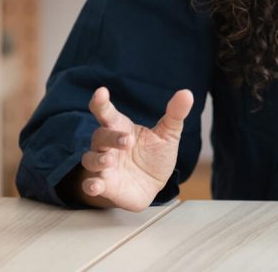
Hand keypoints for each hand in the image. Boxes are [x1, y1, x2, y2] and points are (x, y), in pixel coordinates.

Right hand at [76, 86, 193, 211]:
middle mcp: (107, 145)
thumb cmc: (155, 156)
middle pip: (100, 136)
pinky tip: (94, 186)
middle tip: (128, 141)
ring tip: (110, 161)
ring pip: (90, 159)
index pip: (107, 112)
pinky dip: (91, 185)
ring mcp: (103, 166)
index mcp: (121, 128)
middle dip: (111, 137)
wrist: (153, 186)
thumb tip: (187, 93)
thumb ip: (175, 114)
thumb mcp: (167, 135)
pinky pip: (91, 184)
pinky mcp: (104, 185)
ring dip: (98, 160)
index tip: (101, 92)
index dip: (101, 102)